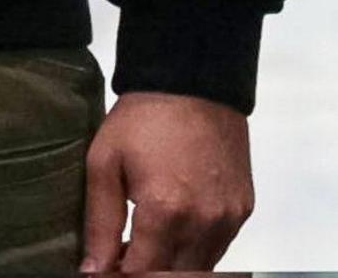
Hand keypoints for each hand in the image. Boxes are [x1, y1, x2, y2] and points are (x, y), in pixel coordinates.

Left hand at [82, 92, 253, 272]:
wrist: (195, 80)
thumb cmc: (146, 116)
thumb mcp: (105, 163)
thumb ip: (100, 223)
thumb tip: (94, 270)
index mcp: (166, 211)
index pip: (140, 275)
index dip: (117, 275)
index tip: (105, 265)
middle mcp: (204, 221)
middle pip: (172, 277)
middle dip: (145, 271)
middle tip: (126, 252)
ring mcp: (228, 216)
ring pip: (198, 268)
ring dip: (172, 263)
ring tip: (149, 240)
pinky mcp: (243, 207)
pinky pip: (218, 247)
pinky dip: (196, 249)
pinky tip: (176, 227)